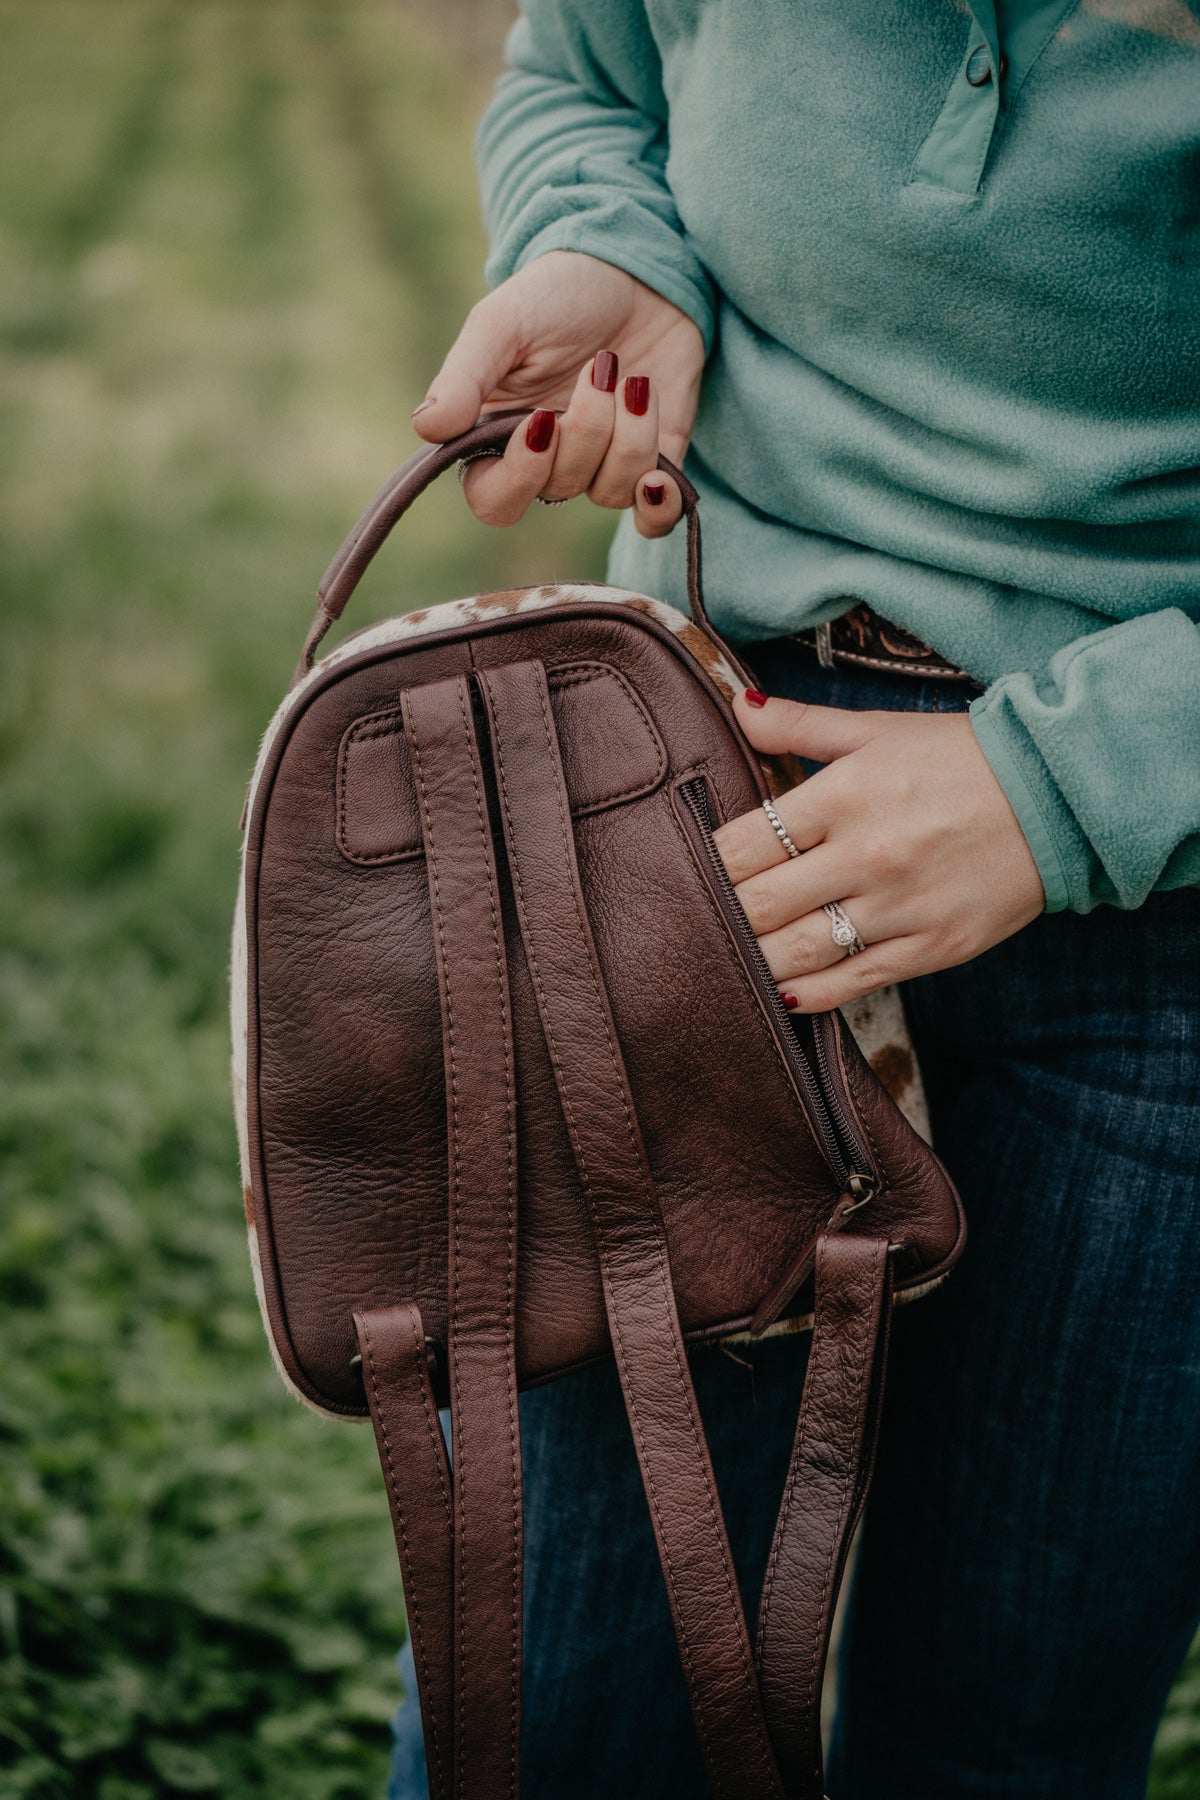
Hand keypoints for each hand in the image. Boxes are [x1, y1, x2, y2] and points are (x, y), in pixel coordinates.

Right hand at [411, 251, 704, 536]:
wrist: (638, 271)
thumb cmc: (557, 294)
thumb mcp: (502, 323)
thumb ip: (464, 376)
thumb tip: (426, 425)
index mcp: (499, 435)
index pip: (494, 499)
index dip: (520, 475)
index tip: (542, 420)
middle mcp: (550, 460)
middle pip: (558, 488)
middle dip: (585, 432)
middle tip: (597, 370)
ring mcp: (603, 465)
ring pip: (611, 492)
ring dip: (630, 437)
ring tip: (636, 380)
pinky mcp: (656, 462)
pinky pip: (656, 516)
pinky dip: (659, 507)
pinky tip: (661, 478)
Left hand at [714, 690, 1044, 1010]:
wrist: (1059, 797)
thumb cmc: (959, 758)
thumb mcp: (878, 728)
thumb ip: (800, 725)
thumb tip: (735, 709)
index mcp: (843, 795)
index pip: (744, 845)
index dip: (707, 865)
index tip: (691, 873)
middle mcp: (865, 854)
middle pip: (759, 904)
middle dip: (721, 916)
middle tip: (697, 924)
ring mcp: (899, 907)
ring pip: (797, 951)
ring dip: (754, 959)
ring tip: (730, 960)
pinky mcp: (931, 946)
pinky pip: (853, 982)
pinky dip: (809, 994)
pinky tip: (781, 993)